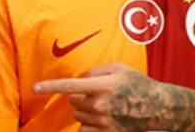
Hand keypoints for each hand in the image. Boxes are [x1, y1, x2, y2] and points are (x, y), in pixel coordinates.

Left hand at [33, 63, 168, 131]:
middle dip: (80, 96)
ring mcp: (103, 121)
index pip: (70, 85)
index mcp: (103, 86)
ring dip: (85, 110)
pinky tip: (103, 118)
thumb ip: (97, 71)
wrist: (158, 108)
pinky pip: (85, 129)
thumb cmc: (139, 84)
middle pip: (74, 100)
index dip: (50, 86)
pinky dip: (89, 123)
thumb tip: (81, 77)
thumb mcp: (119, 69)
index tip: (35, 87)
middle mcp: (100, 105)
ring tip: (104, 105)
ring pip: (78, 115)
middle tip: (97, 93)